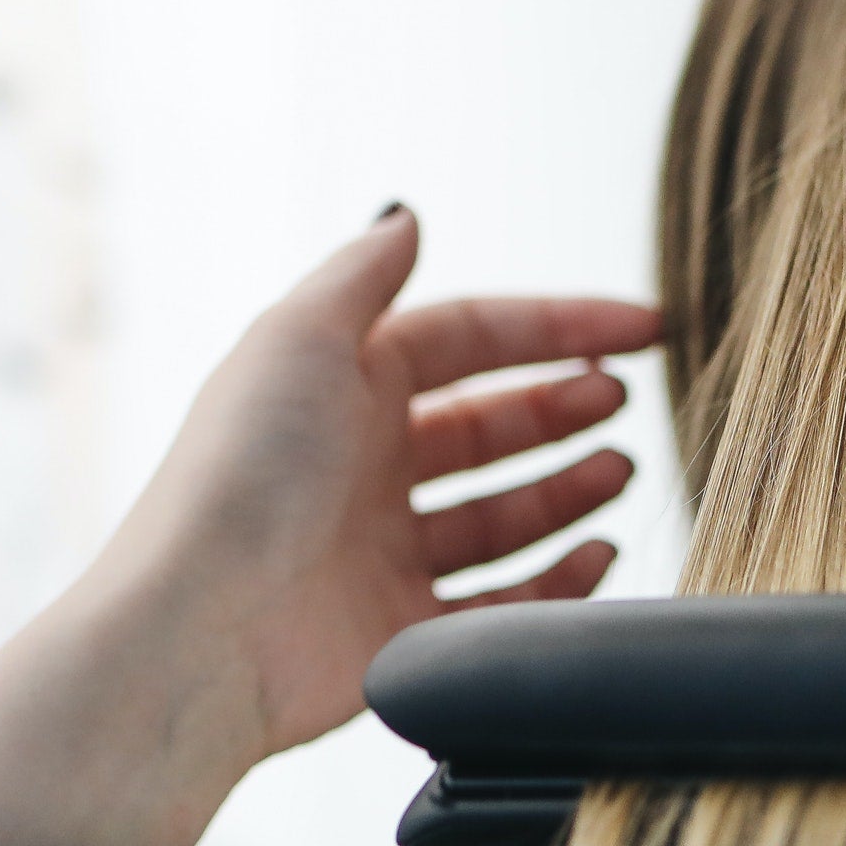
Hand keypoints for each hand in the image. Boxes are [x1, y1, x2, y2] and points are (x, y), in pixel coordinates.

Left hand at [109, 207, 661, 763]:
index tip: (644, 329)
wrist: (201, 630)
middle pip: (488, 424)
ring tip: (620, 471)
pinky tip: (596, 551)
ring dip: (567, 487)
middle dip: (561, 408)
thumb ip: (364, 272)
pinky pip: (501, 602)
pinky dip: (556, 579)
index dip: (556, 326)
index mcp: (339, 385)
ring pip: (502, 512)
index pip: (469, 338)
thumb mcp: (299, 337)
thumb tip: (407, 213)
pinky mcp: (403, 632)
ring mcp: (383, 551)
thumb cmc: (241, 476)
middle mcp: (362, 465)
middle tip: (621, 402)